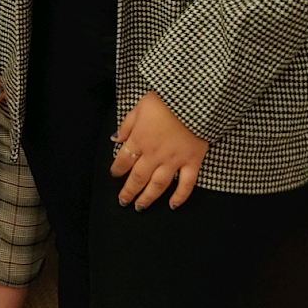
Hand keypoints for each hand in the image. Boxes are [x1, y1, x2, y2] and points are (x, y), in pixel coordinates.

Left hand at [110, 91, 208, 209]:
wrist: (193, 100)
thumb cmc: (165, 100)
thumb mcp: (139, 107)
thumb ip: (127, 125)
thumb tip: (116, 138)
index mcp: (140, 139)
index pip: (123, 160)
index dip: (117, 170)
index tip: (114, 175)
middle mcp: (155, 154)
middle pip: (138, 178)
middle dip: (129, 191)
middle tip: (123, 201)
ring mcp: (174, 160)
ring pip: (158, 185)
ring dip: (148, 198)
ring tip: (140, 207)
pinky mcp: (192, 162)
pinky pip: (186, 184)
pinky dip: (180, 196)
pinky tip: (173, 205)